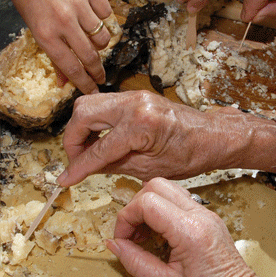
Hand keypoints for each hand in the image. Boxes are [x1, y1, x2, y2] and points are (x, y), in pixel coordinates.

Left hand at [0, 0, 112, 93]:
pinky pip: (106, 14)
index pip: (72, 67)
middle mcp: (63, 20)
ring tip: (92, 41)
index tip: (93, 89)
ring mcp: (77, 3)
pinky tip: (92, 18)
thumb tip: (64, 83)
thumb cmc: (29, 3)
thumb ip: (53, 57)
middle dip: (98, 71)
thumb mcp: (35, 32)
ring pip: (103, 37)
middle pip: (91, 56)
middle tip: (100, 76)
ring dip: (100, 44)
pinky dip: (102, 19)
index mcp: (46, 35)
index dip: (85, 83)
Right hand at [59, 91, 232, 185]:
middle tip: (76, 161)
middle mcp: (135, 104)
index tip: (64, 180)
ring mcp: (135, 96)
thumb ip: (113, 165)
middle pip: (83, 113)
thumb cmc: (189, 155)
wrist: (211, 136)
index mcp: (141, 126)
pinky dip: (95, 122)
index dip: (78, 167)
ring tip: (87, 152)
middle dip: (73, 139)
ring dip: (81, 128)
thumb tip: (85, 168)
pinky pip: (104, 104)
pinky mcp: (136, 96)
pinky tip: (100, 140)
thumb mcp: (149, 169)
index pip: (98, 149)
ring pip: (89, 104)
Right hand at [108, 178, 265, 276]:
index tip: (122, 241)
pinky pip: (178, 200)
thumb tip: (114, 245)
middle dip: (135, 207)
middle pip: (156, 185)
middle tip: (131, 236)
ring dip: (148, 206)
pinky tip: (158, 235)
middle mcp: (200, 215)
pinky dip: (161, 211)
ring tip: (143, 236)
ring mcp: (206, 214)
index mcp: (191, 231)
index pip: (147, 203)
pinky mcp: (208, 218)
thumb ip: (136, 263)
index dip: (126, 219)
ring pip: (167, 188)